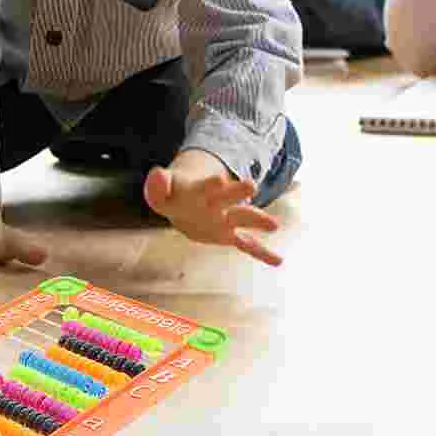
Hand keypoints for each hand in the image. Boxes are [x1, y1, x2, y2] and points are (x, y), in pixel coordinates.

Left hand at [142, 156, 282, 266]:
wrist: (184, 206)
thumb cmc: (172, 197)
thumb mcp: (159, 193)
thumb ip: (157, 186)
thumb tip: (156, 173)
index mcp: (199, 190)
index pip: (205, 186)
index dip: (211, 184)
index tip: (219, 179)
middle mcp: (217, 203)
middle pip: (228, 196)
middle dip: (237, 192)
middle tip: (251, 185)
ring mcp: (226, 219)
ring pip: (243, 218)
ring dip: (257, 220)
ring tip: (274, 224)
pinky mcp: (229, 235)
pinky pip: (248, 245)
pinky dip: (262, 253)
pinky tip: (278, 261)